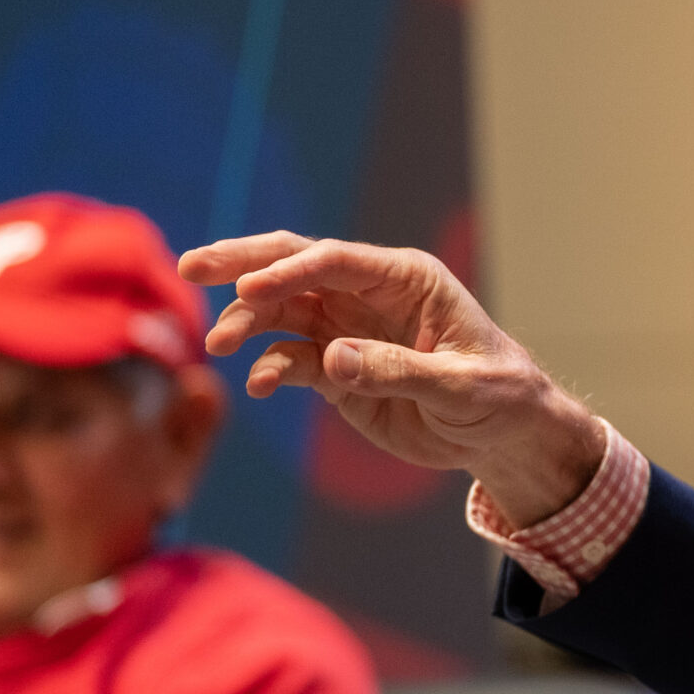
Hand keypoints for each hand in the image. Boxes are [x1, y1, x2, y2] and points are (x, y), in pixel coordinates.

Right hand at [180, 234, 608, 524]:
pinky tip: (259, 386)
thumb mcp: (460, 386)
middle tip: (190, 266)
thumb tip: (333, 360)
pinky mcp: (337, 368)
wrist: (503, 433)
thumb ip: (398, 371)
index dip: (290, 270)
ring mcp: (349, 329)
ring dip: (246, 322)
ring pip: (283, 310)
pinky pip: (291, 359)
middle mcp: (370, 294)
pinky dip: (269, 367)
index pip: (336, 260)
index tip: (248, 289)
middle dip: (243, 264)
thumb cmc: (497, 394)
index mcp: (407, 279)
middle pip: (296, 265)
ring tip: (217, 345)